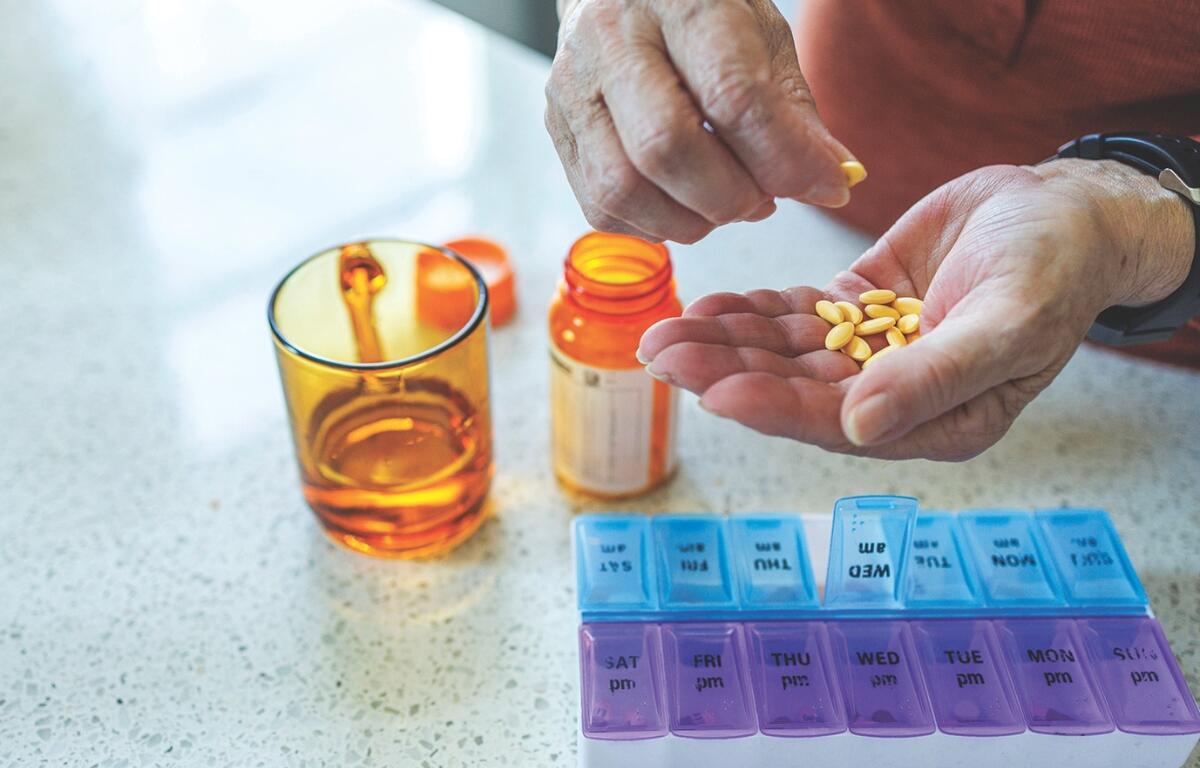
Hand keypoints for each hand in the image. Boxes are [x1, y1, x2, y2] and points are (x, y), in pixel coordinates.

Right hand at [545, 0, 855, 243]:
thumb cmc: (697, 12)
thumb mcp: (761, 36)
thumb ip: (794, 111)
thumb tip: (832, 178)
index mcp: (678, 1)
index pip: (732, 96)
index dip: (784, 157)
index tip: (825, 185)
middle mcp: (612, 39)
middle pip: (665, 147)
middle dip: (730, 196)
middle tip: (764, 200)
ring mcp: (572, 87)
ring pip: (623, 188)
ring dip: (688, 221)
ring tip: (725, 205)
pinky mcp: (556, 128)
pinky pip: (600, 206)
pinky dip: (652, 224)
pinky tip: (682, 203)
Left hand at [637, 160, 1194, 459]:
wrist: (1063, 209)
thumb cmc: (1056, 268)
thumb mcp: (1011, 323)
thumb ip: (937, 379)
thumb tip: (859, 427)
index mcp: (935, 421)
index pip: (838, 423)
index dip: (775, 407)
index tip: (716, 391)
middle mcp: (893, 395)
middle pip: (794, 387)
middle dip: (727, 371)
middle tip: (662, 353)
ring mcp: (871, 350)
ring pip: (784, 351)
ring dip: (726, 342)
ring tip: (665, 330)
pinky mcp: (858, 307)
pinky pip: (795, 313)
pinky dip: (752, 310)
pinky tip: (708, 305)